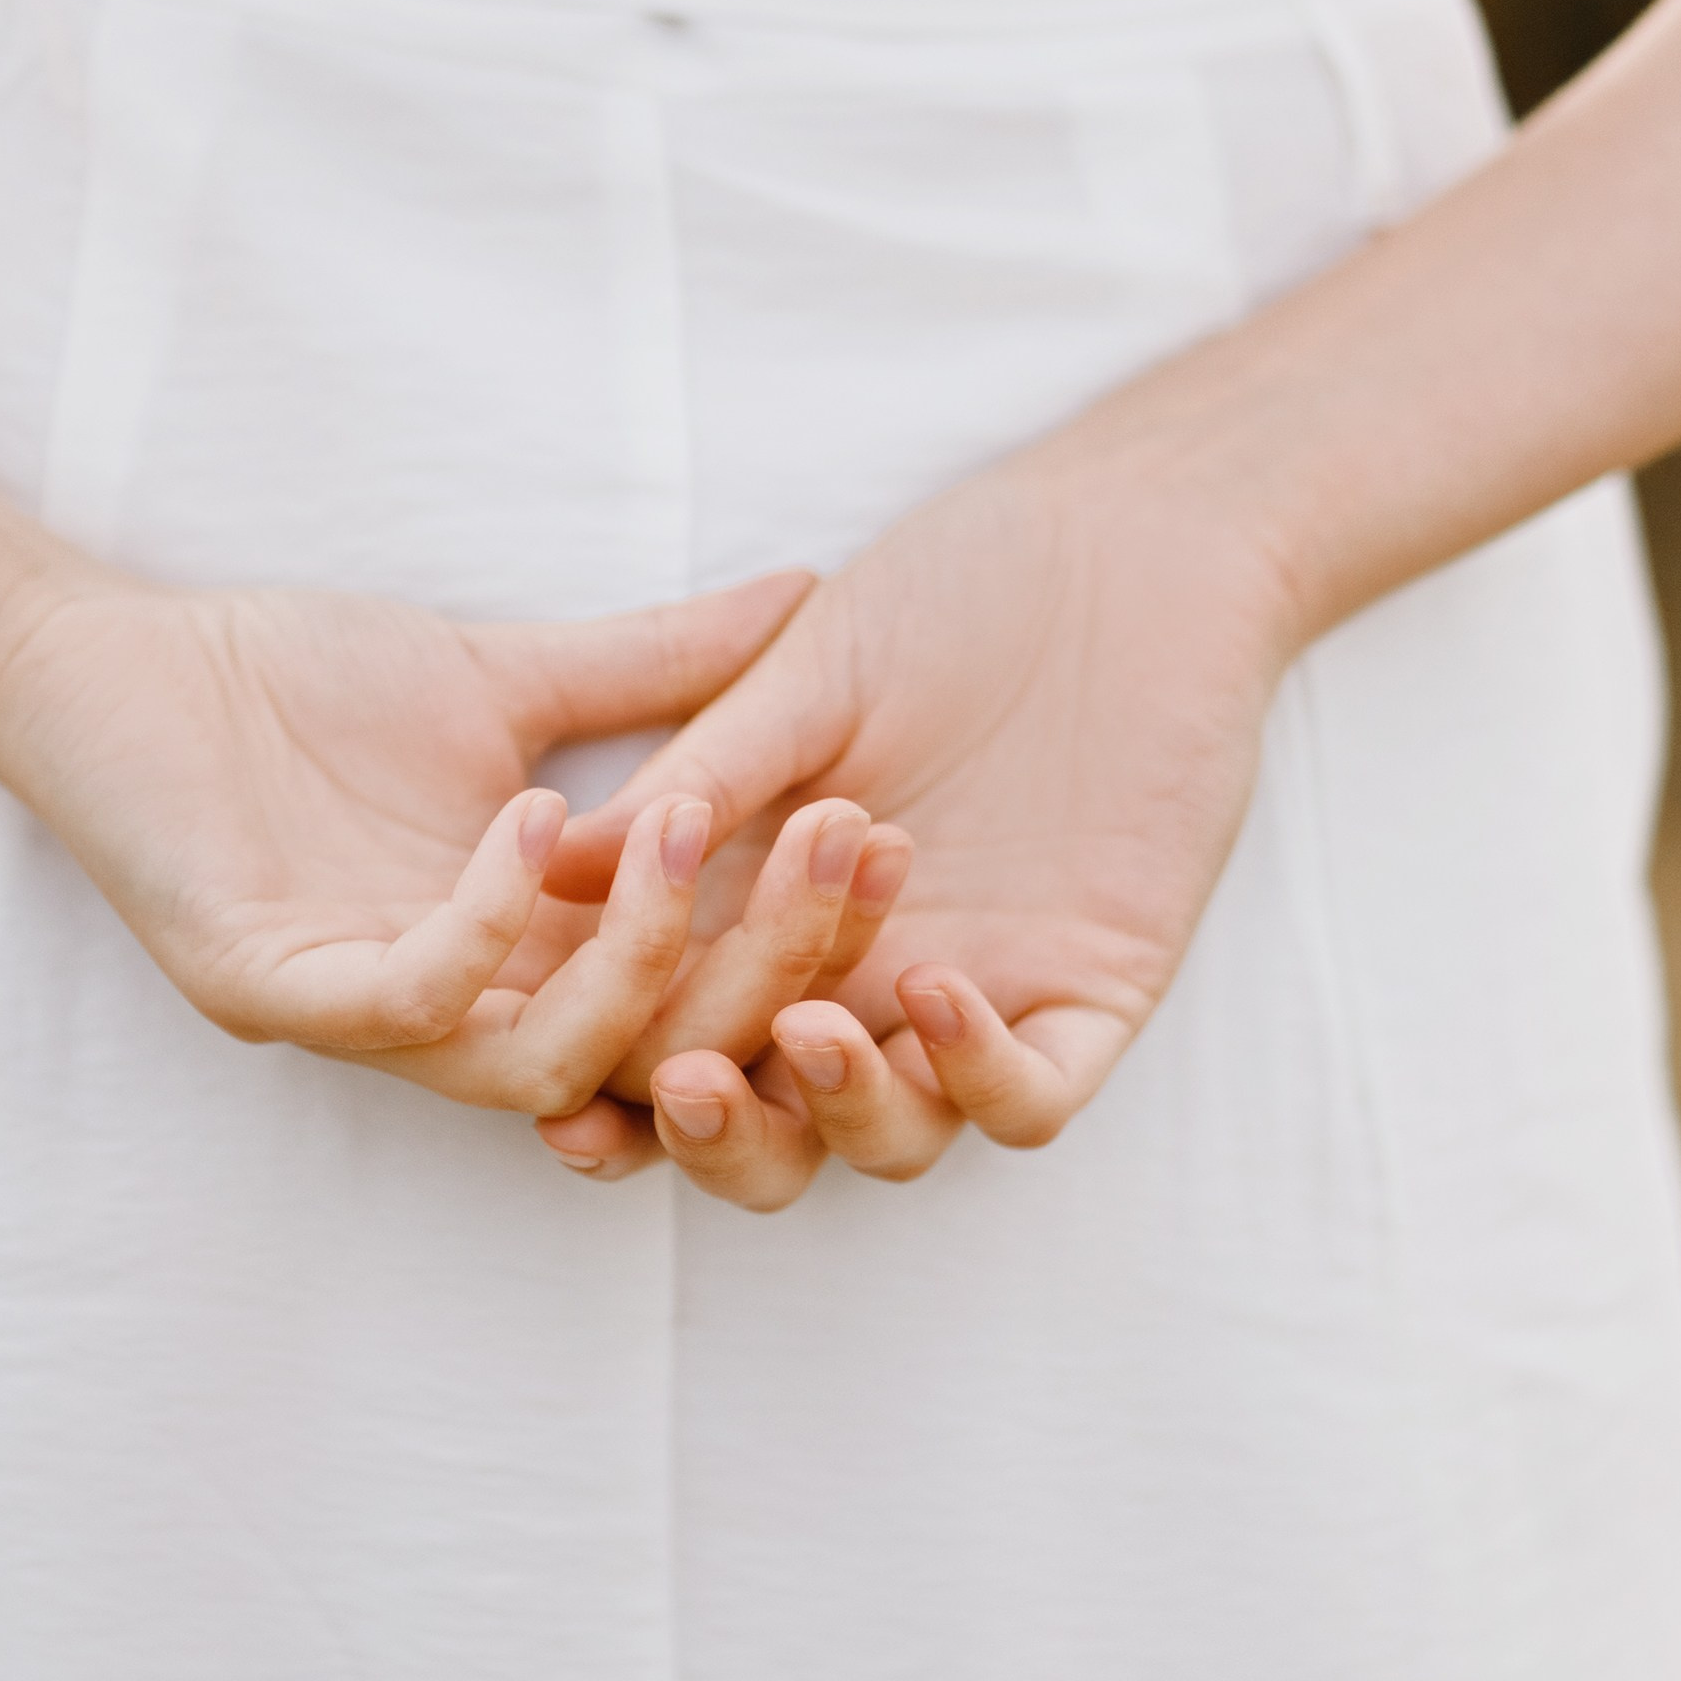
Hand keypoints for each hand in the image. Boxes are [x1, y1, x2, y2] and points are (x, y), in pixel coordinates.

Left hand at [0, 562, 904, 1118]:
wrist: (115, 664)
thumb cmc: (297, 683)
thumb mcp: (509, 675)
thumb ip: (659, 668)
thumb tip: (808, 596)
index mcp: (527, 961)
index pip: (703, 1001)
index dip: (807, 943)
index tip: (888, 832)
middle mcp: (458, 1019)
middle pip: (657, 1057)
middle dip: (770, 963)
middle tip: (850, 841)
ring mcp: (358, 1016)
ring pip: (544, 1067)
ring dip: (642, 958)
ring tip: (694, 825)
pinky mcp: (264, 986)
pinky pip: (405, 1002)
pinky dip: (484, 921)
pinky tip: (539, 818)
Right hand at [544, 433, 1302, 1204]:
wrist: (1125, 542)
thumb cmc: (956, 593)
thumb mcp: (809, 678)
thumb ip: (701, 776)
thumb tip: (554, 865)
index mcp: (773, 918)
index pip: (673, 1039)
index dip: (610, 1085)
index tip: (554, 1090)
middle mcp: (867, 982)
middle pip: (773, 1133)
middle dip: (717, 1136)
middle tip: (680, 1081)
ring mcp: (981, 997)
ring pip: (897, 1138)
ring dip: (841, 1109)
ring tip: (804, 1023)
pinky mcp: (1092, 990)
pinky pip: (1034, 1094)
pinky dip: (980, 1074)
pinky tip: (936, 988)